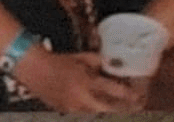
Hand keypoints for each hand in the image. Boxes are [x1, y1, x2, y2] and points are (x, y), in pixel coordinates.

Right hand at [17, 49, 145, 112]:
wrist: (34, 69)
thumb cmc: (58, 61)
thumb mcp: (81, 57)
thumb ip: (99, 62)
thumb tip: (113, 65)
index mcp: (87, 81)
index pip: (115, 91)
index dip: (130, 95)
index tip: (139, 96)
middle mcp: (82, 97)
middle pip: (110, 111)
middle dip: (124, 111)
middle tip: (136, 109)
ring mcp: (73, 108)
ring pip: (98, 117)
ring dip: (110, 114)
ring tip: (121, 112)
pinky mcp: (66, 113)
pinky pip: (84, 117)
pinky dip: (95, 115)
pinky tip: (101, 112)